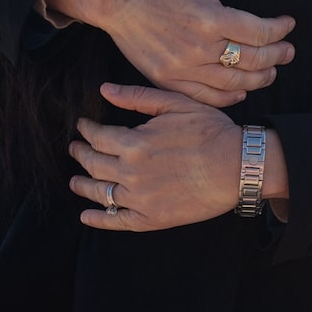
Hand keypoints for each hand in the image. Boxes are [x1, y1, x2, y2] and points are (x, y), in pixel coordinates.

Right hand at [46, 0, 295, 106]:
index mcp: (209, 17)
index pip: (260, 33)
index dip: (280, 29)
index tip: (287, 23)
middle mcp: (198, 47)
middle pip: (253, 61)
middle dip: (278, 55)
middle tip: (289, 50)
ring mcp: (182, 68)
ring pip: (234, 84)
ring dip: (260, 79)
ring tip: (272, 70)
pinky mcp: (167, 80)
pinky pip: (206, 97)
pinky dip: (229, 97)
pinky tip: (241, 90)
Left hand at [68, 83, 241, 230]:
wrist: (237, 166)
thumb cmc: (210, 130)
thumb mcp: (175, 104)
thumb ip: (137, 98)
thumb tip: (105, 90)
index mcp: (135, 143)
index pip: (98, 136)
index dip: (87, 130)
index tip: (83, 125)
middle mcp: (131, 173)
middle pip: (93, 164)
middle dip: (81, 154)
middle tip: (74, 148)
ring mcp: (140, 199)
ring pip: (100, 193)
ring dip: (83, 185)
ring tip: (75, 180)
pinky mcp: (151, 219)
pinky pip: (116, 221)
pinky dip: (97, 219)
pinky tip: (87, 215)